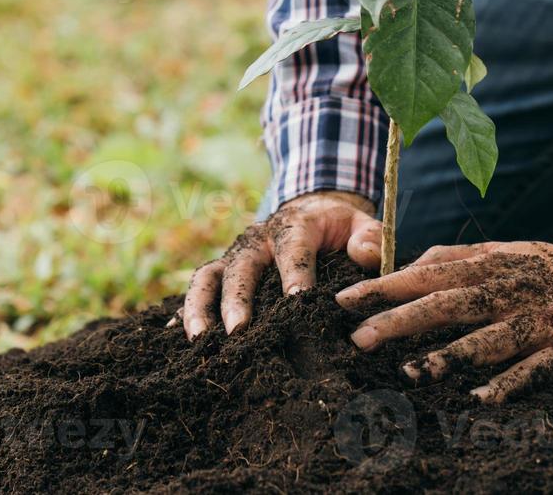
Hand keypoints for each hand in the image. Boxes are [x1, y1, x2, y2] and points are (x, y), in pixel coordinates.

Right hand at [173, 190, 380, 339]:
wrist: (310, 213)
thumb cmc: (337, 227)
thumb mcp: (359, 224)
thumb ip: (369, 237)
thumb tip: (364, 254)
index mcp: (293, 226)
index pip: (293, 248)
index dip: (295, 273)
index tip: (298, 302)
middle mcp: (257, 239)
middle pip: (242, 266)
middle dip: (238, 299)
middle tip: (240, 331)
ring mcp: (235, 256)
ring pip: (209, 277)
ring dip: (201, 307)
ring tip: (201, 340)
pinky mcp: (223, 271)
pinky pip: (200, 289)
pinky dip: (187, 311)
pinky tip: (182, 338)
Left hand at [336, 236, 552, 402]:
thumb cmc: (551, 268)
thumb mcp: (503, 251)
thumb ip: (455, 259)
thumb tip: (402, 265)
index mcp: (491, 265)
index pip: (427, 274)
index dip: (385, 287)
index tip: (342, 301)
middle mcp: (510, 290)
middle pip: (448, 304)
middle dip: (401, 321)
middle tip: (358, 340)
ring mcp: (540, 320)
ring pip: (489, 338)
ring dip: (449, 356)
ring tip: (411, 373)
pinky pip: (536, 370)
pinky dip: (508, 383)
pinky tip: (480, 398)